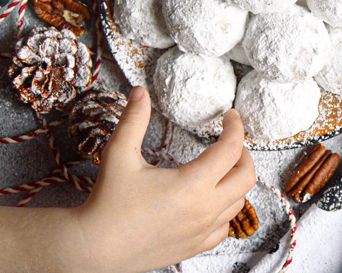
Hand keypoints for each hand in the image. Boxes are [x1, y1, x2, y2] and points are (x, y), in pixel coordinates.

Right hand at [67, 86, 256, 272]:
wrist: (95, 248)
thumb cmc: (108, 203)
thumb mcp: (119, 154)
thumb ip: (133, 120)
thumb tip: (140, 93)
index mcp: (192, 184)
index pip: (230, 149)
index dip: (235, 127)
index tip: (230, 116)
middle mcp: (204, 209)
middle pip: (246, 177)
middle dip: (243, 153)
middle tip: (230, 141)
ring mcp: (201, 231)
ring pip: (239, 203)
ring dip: (236, 182)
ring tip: (222, 167)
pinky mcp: (194, 246)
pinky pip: (224, 228)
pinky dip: (225, 210)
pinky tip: (212, 201)